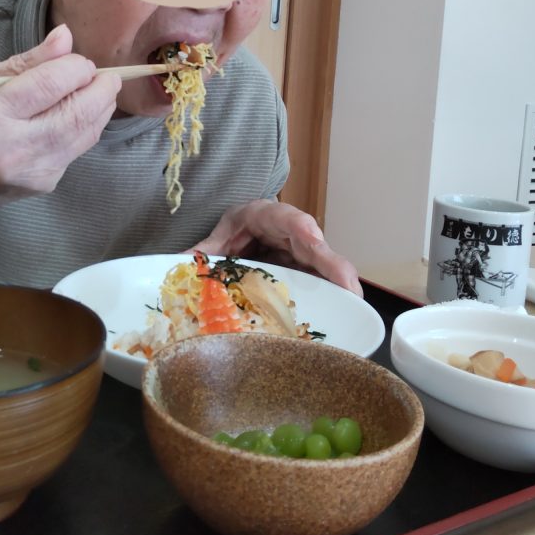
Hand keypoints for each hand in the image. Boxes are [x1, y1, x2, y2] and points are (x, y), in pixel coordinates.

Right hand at [0, 23, 121, 209]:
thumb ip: (24, 63)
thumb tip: (65, 37)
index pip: (48, 85)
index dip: (75, 67)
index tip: (78, 60)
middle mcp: (11, 149)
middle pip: (77, 113)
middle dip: (100, 88)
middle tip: (104, 74)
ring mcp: (30, 171)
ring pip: (86, 133)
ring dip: (101, 107)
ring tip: (97, 90)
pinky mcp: (43, 184)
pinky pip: (77, 149)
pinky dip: (86, 127)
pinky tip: (79, 114)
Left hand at [192, 199, 362, 295]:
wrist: (250, 226)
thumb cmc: (240, 225)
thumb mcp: (221, 233)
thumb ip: (205, 249)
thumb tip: (179, 262)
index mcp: (270, 216)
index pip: (289, 218)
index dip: (302, 228)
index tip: (312, 238)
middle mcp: (295, 234)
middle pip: (317, 248)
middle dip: (333, 266)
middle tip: (349, 288)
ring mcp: (305, 255)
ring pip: (326, 268)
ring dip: (340, 287)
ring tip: (354, 309)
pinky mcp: (308, 272)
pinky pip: (321, 284)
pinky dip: (331, 298)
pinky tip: (341, 318)